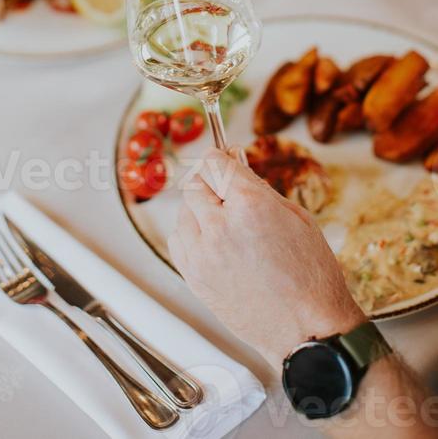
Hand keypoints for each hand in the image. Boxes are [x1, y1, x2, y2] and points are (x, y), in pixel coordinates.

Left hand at [168, 147, 364, 368]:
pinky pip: (178, 240)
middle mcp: (219, 227)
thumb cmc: (312, 279)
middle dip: (209, 180)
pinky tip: (211, 239)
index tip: (223, 157)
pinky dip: (189, 233)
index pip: (215, 163)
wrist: (307, 333)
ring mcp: (202, 255)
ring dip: (199, 208)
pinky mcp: (194, 278)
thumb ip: (260, 190)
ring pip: (183, 211)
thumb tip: (238, 171)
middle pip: (194, 184)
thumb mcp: (297, 218)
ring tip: (223, 218)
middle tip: (224, 186)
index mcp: (249, 206)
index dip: (221, 156)